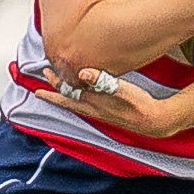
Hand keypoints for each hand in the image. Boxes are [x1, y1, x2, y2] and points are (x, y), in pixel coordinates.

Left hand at [35, 67, 184, 137]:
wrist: (154, 121)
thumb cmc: (139, 105)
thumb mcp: (122, 90)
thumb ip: (102, 80)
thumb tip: (82, 72)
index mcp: (94, 104)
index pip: (67, 95)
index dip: (52, 89)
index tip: (39, 85)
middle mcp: (94, 109)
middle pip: (68, 97)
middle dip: (56, 87)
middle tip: (45, 74)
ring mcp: (101, 110)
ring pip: (77, 99)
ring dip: (66, 90)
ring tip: (59, 82)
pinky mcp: (109, 110)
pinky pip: (87, 101)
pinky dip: (79, 94)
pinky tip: (83, 90)